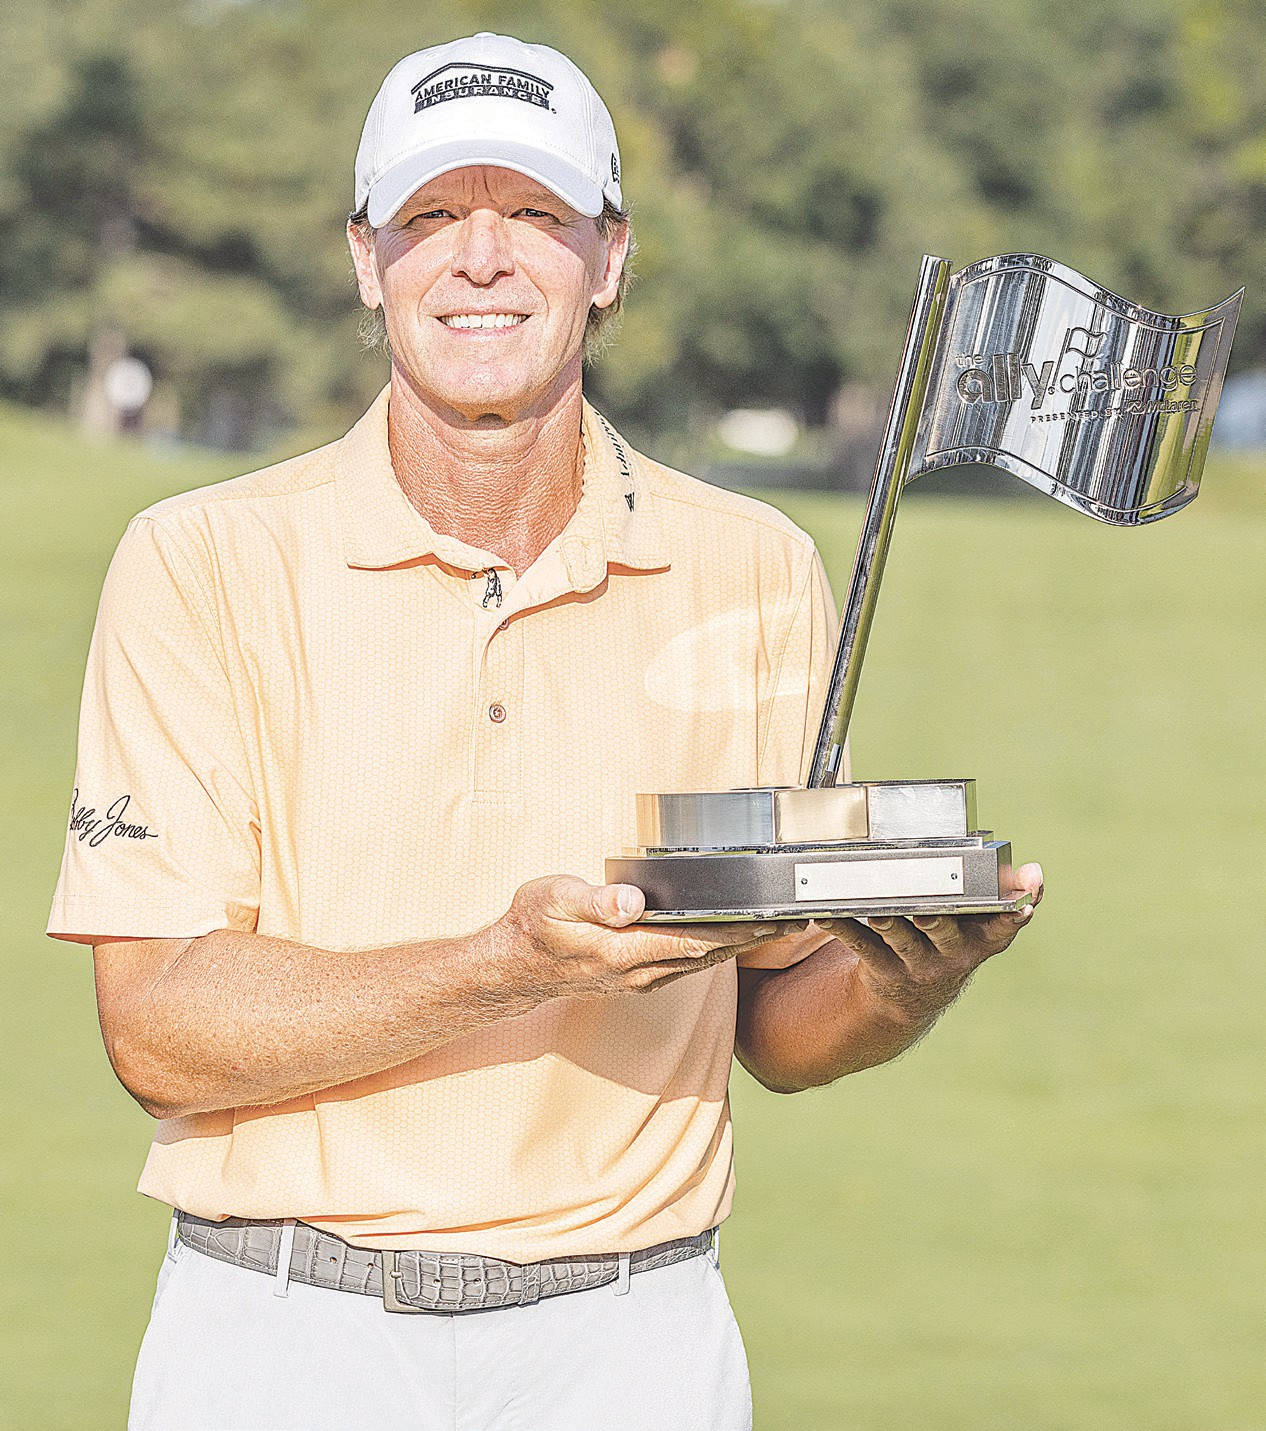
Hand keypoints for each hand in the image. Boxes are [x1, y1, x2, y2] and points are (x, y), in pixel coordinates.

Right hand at [490, 875, 808, 999]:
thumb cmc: (533, 926)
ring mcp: (639, 979)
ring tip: (774, 926)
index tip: (771, 919)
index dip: (736, 932)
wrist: (513, 965)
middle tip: (793, 919)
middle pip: (708, 955)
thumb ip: (596, 901)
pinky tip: (729, 938)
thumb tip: (632, 900)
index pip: (693, 941)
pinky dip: (714, 951)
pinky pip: (686, 965)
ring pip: (701, 963)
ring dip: (738, 946)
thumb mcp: (555, 899)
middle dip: (751, 939)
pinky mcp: (637, 978)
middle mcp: (637, 971)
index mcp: (622, 950)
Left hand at [814, 862, 1043, 1027]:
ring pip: (901, 938)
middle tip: (926, 906)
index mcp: (980, 939)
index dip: (1011, 918)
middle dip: (935, 918)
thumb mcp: (979, 925)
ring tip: (877, 907)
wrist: (912, 998)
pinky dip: (845, 928)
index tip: (1023, 907)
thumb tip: (1035, 871)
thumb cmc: (949, 941)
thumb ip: (1002, 894)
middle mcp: (950, 954)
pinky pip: (862, 945)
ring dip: (889, 921)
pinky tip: (827, 913)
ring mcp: (916, 964)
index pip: (1002, 927)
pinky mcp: (882, 968)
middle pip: (942, 930)